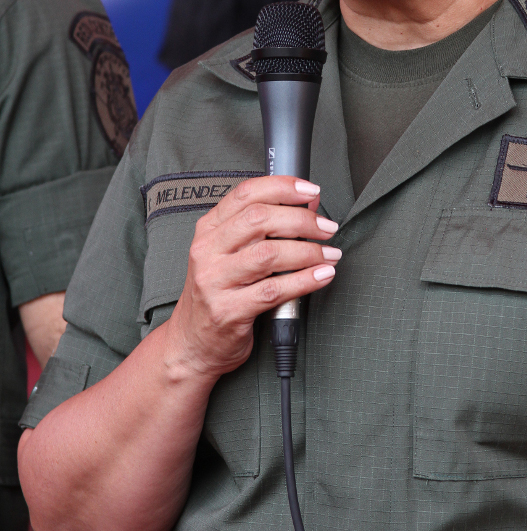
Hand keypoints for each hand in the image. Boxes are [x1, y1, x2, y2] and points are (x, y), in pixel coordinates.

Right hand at [163, 175, 340, 381]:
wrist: (192, 343)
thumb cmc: (218, 292)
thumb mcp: (230, 253)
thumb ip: (263, 227)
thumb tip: (308, 203)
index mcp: (209, 230)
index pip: (246, 194)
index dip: (282, 187)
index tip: (311, 191)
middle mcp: (207, 251)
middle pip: (260, 220)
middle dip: (302, 220)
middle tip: (326, 228)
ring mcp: (214, 282)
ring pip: (269, 254)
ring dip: (308, 252)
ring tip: (330, 254)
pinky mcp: (228, 311)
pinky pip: (274, 290)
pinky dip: (305, 280)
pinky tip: (322, 275)